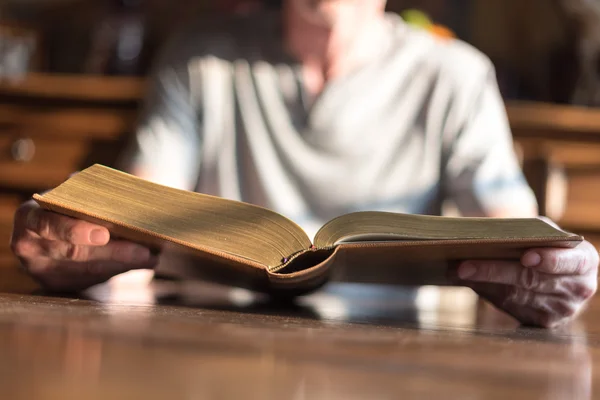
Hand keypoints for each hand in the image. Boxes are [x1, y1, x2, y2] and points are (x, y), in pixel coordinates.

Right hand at [10, 200, 158, 291]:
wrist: (54, 229)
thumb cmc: (69, 204)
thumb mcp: (72, 193)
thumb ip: (88, 192)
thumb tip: (121, 194)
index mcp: (28, 216)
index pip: (45, 224)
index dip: (74, 231)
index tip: (104, 234)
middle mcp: (29, 245)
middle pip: (74, 253)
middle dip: (114, 252)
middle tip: (144, 251)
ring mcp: (41, 269)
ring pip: (87, 270)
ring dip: (123, 263)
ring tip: (151, 256)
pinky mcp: (57, 285)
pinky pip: (92, 280)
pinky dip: (120, 269)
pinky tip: (143, 263)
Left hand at [457, 240, 598, 327]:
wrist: (555, 271)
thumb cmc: (545, 245)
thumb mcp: (542, 233)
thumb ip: (525, 233)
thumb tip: (484, 236)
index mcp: (584, 260)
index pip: (569, 262)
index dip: (549, 260)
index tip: (526, 257)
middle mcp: (579, 288)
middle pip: (533, 280)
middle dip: (495, 271)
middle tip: (464, 265)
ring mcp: (564, 309)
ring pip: (518, 296)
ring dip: (484, 283)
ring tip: (457, 271)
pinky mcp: (544, 322)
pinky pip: (512, 308)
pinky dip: (488, 293)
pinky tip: (470, 282)